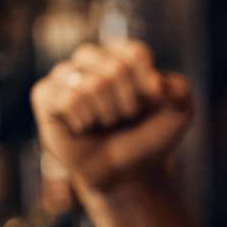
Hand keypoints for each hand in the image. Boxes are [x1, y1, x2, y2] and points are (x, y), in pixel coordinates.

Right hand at [31, 40, 193, 197]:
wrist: (125, 172)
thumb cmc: (149, 138)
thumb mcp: (179, 115)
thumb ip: (180, 91)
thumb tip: (158, 82)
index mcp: (121, 55)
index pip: (135, 54)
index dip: (147, 87)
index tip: (151, 104)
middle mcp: (91, 59)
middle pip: (115, 68)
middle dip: (128, 104)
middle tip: (124, 119)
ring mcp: (66, 75)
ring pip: (91, 84)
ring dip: (107, 114)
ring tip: (105, 123)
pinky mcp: (45, 94)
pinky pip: (67, 98)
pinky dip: (84, 119)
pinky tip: (84, 126)